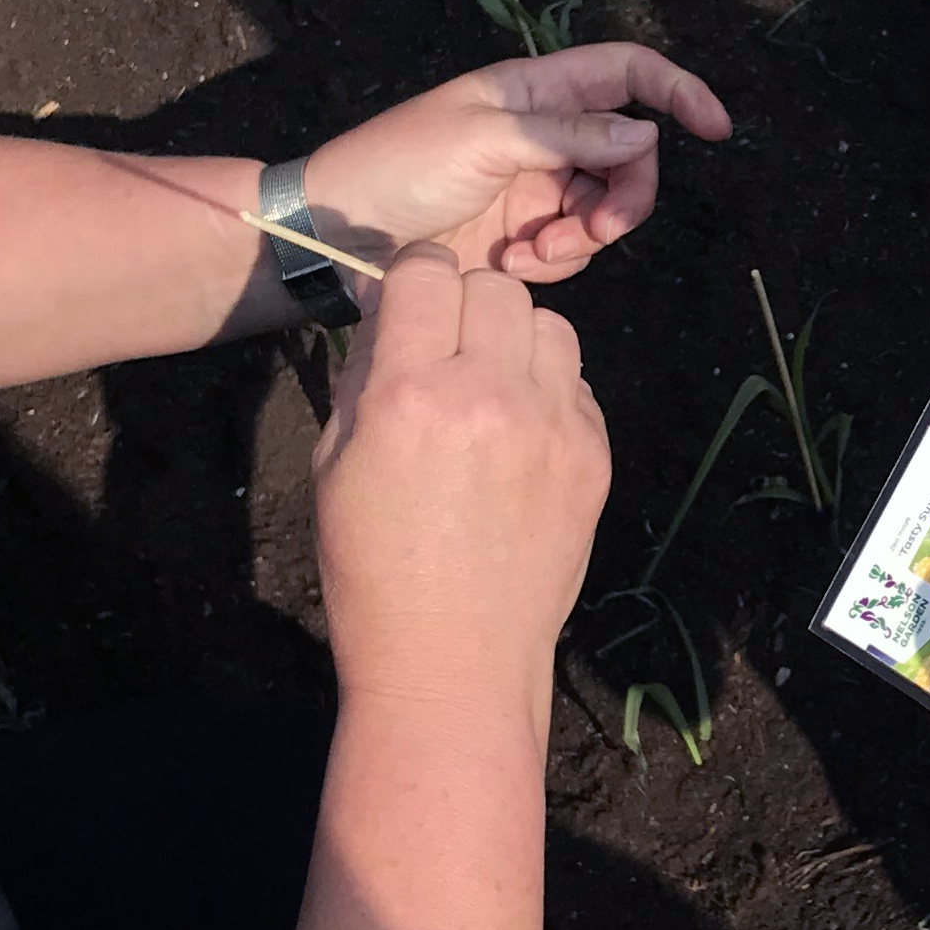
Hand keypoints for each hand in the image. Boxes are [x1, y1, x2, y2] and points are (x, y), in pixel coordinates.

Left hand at [302, 45, 731, 281]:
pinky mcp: (528, 236)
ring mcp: (539, 187)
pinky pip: (577, 248)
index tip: (715, 129)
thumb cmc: (399, 167)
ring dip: (585, 236)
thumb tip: (645, 136)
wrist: (340, 236)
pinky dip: (559, 261)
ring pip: (608, 208)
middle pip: (632, 155)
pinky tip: (514, 266)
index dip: (676, 92)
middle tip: (598, 230)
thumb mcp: (483, 140)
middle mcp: (547, 135)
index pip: (627, 74)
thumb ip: (569, 136)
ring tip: (533, 254)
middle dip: (627, 196)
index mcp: (536, 91)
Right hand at [313, 244, 610, 716]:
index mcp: (411, 394)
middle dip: (465, 306)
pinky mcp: (593, 455)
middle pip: (495, 288)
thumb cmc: (373, 569)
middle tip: (447, 351)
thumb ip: (368, 374)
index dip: (412, 280)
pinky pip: (576, 383)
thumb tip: (392, 310)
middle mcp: (490, 396)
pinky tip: (519, 438)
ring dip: (516, 341)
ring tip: (489, 389)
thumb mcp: (336, 462)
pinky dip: (549, 392)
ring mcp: (553, 426)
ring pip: (549, 325)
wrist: (454, 659)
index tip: (408, 305)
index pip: (426, 270)